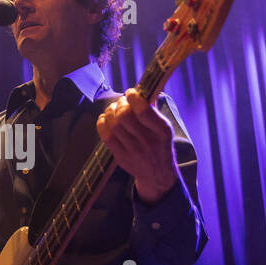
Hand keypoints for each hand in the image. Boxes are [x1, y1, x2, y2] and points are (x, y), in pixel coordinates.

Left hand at [97, 88, 178, 203]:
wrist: (157, 174)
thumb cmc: (160, 145)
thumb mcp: (164, 128)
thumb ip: (152, 110)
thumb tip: (141, 90)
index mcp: (162, 131)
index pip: (143, 110)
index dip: (133, 97)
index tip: (130, 93)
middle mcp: (148, 141)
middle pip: (124, 116)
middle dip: (120, 103)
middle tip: (122, 102)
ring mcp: (133, 151)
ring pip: (113, 124)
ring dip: (110, 111)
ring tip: (114, 109)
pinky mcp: (121, 157)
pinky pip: (106, 136)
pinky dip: (102, 123)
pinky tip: (106, 119)